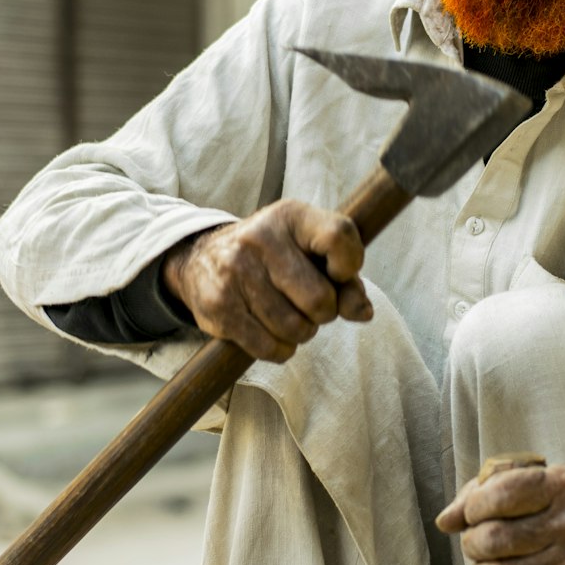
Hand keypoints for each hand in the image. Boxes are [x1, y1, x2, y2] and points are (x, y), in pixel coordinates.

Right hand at [162, 199, 371, 362]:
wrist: (201, 258)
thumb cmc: (274, 257)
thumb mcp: (310, 251)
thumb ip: (345, 279)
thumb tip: (363, 313)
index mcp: (291, 216)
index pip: (339, 236)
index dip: (349, 266)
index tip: (338, 274)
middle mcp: (261, 238)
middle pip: (320, 299)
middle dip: (324, 312)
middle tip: (311, 305)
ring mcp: (236, 271)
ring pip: (295, 328)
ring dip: (302, 332)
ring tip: (290, 316)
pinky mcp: (219, 305)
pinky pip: (268, 347)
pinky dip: (280, 349)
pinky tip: (274, 334)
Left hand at [436, 464, 564, 564]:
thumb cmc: (563, 517)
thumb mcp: (538, 488)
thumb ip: (487, 493)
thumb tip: (446, 521)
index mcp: (563, 485)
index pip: (500, 493)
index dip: (473, 508)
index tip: (473, 516)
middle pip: (494, 538)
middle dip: (472, 545)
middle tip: (478, 547)